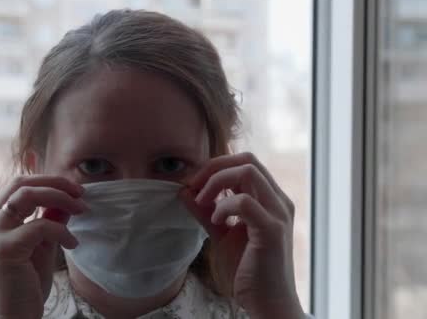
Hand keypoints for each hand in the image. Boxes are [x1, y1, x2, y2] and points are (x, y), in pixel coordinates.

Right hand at [0, 175, 87, 318]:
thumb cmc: (23, 289)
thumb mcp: (40, 248)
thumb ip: (49, 223)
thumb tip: (66, 202)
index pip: (17, 185)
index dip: (47, 181)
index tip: (73, 189)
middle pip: (21, 183)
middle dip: (55, 182)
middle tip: (81, 192)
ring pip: (27, 195)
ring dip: (60, 198)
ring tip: (81, 210)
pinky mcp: (4, 248)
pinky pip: (40, 225)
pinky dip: (62, 231)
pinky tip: (72, 244)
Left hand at [180, 152, 303, 317]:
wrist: (268, 303)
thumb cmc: (248, 270)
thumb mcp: (222, 234)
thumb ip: (207, 212)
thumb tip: (184, 190)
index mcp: (270, 198)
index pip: (245, 162)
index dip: (216, 166)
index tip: (194, 184)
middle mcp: (279, 201)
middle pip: (247, 159)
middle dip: (214, 168)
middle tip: (194, 186)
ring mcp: (278, 213)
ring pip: (247, 172)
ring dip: (216, 182)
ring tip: (203, 202)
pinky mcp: (272, 231)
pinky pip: (245, 202)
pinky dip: (224, 206)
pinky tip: (216, 221)